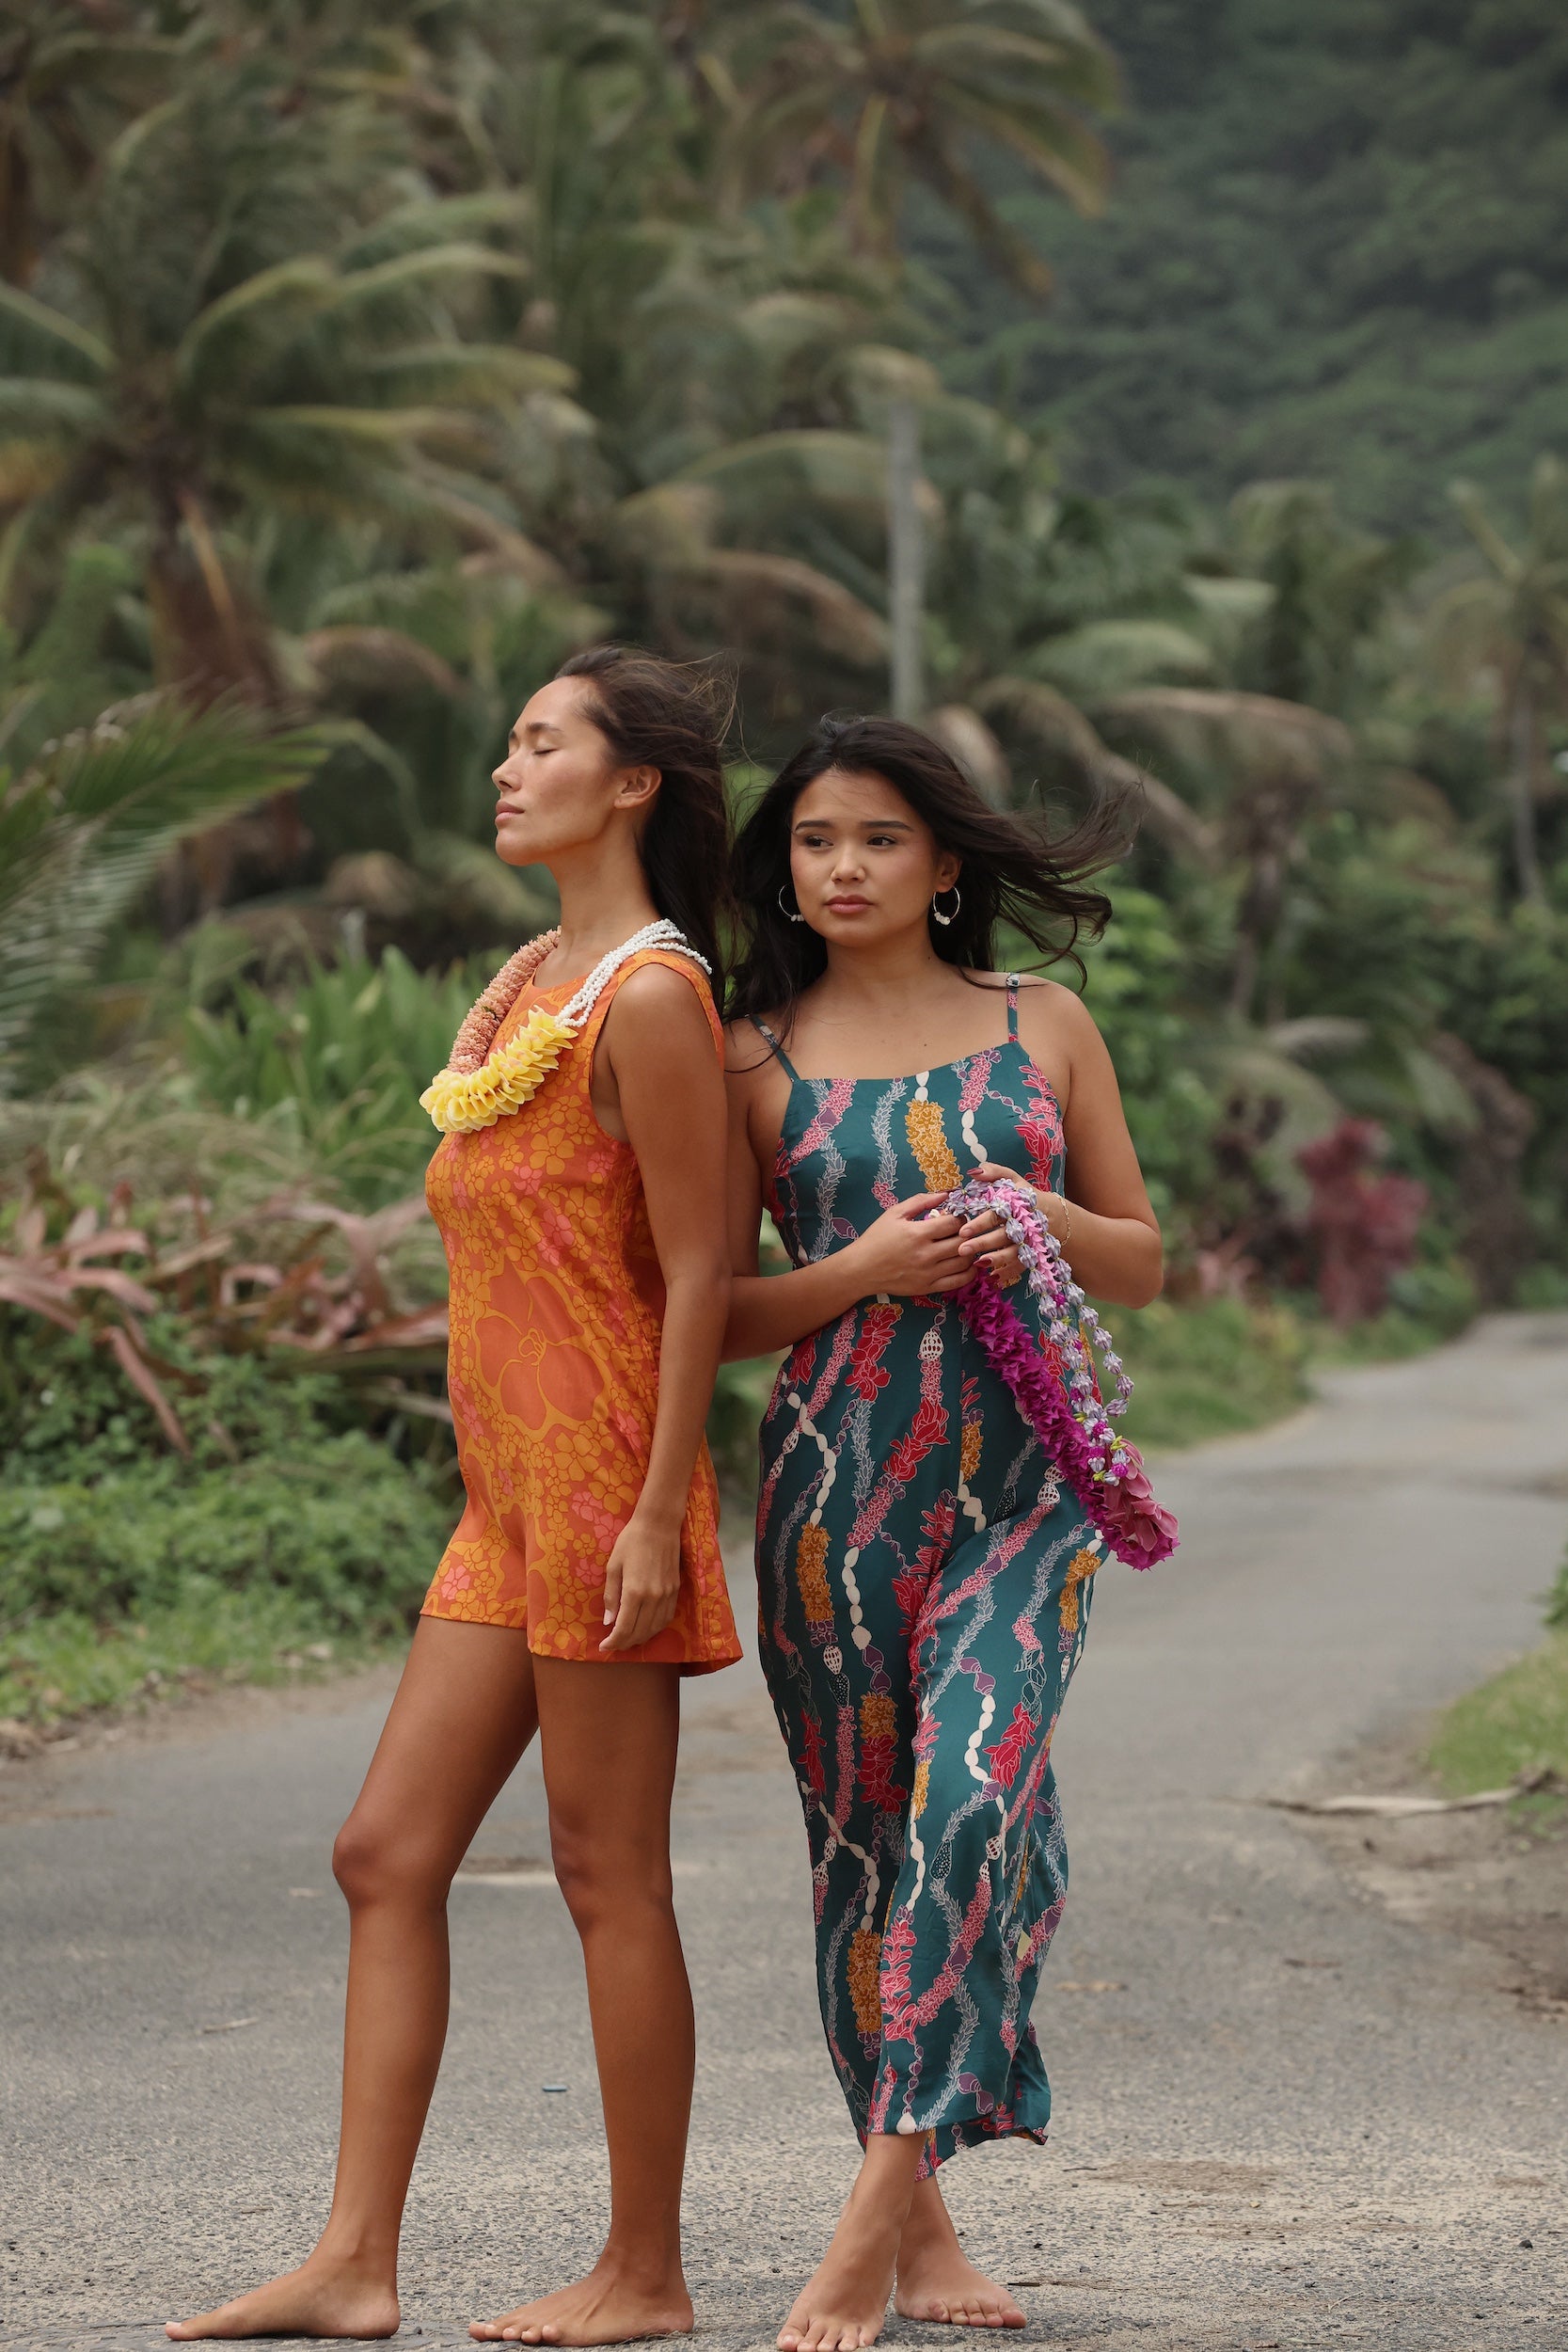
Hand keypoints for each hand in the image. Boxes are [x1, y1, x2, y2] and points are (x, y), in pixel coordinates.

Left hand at [599, 1511, 682, 1653]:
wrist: (659, 1525)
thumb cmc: (631, 1542)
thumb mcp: (613, 1567)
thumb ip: (611, 1596)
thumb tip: (609, 1622)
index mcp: (634, 1592)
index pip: (624, 1628)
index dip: (613, 1642)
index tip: (604, 1647)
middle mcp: (653, 1597)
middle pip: (640, 1632)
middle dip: (625, 1643)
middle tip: (614, 1645)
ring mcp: (667, 1595)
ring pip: (655, 1628)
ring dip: (641, 1638)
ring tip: (628, 1639)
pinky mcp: (676, 1590)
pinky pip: (666, 1618)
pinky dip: (655, 1628)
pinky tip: (647, 1627)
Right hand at [848, 1192, 973, 1296]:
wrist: (860, 1269)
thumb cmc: (876, 1238)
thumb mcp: (894, 1213)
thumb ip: (921, 1200)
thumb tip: (946, 1193)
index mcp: (917, 1233)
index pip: (953, 1223)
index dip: (959, 1216)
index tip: (955, 1216)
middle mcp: (926, 1255)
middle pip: (962, 1242)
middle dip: (967, 1233)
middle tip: (963, 1230)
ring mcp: (928, 1274)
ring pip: (964, 1261)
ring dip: (970, 1251)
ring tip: (964, 1245)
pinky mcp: (928, 1288)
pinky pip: (958, 1281)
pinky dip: (968, 1272)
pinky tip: (966, 1264)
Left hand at [957, 1162, 1051, 1287]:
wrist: (1052, 1215)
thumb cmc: (1023, 1196)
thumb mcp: (1012, 1179)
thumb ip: (994, 1172)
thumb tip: (974, 1172)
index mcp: (1015, 1205)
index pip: (996, 1214)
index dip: (980, 1223)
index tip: (963, 1230)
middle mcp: (1023, 1225)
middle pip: (1002, 1236)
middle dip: (982, 1243)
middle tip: (962, 1249)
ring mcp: (1029, 1242)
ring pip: (1013, 1253)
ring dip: (996, 1259)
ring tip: (978, 1264)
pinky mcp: (1032, 1255)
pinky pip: (1021, 1266)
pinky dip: (1008, 1272)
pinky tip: (994, 1278)